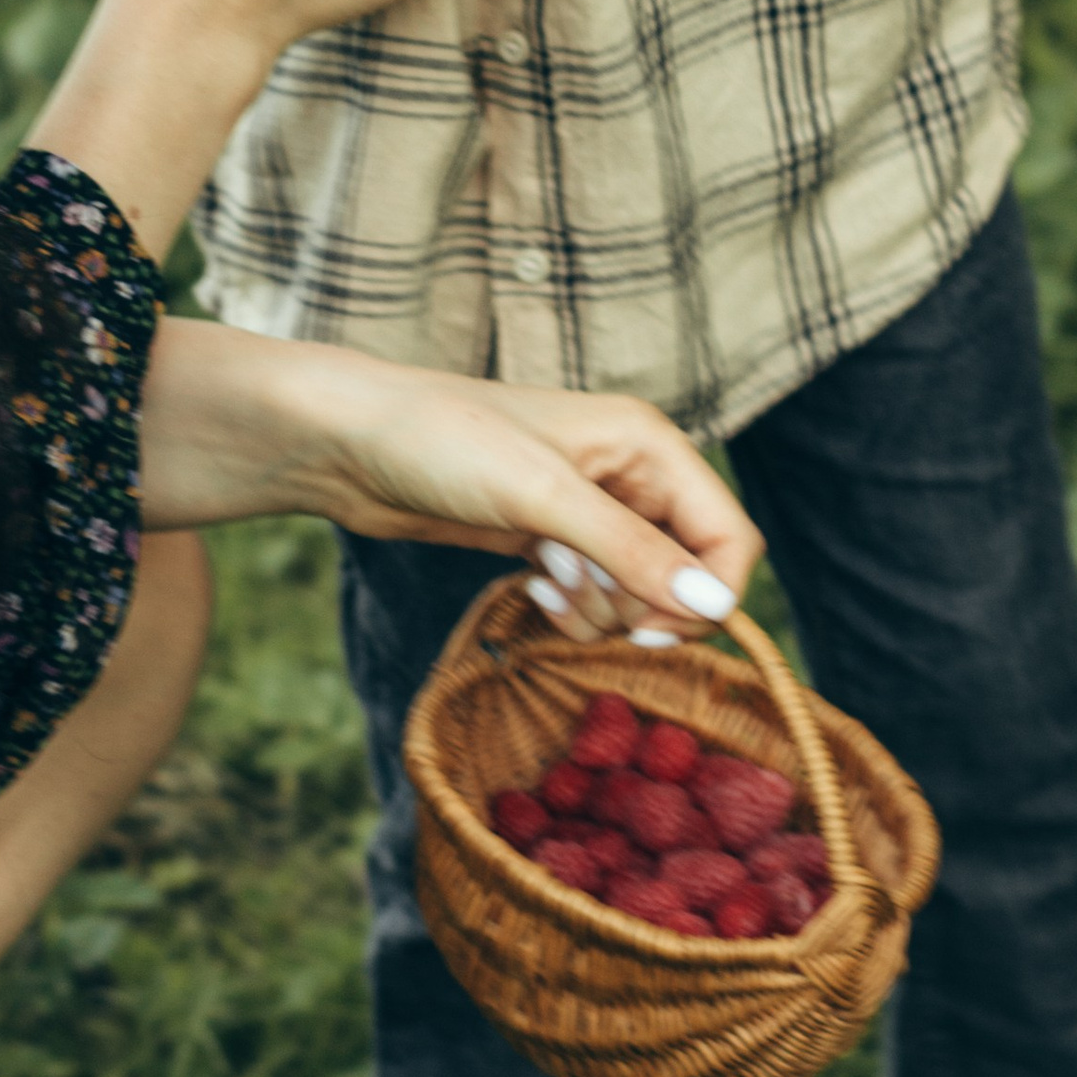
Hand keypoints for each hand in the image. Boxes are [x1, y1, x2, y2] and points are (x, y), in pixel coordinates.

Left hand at [137, 323, 764, 629]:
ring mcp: (590, 510)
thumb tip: (712, 605)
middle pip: (686, 574)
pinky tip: (530, 585)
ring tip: (542, 577)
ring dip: (598, 611)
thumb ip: (632, 551)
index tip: (651, 634)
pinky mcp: (550, 539)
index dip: (707, 596)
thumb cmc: (440, 442)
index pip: (729, 537)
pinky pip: (595, 600)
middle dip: (637, 604)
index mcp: (650, 444)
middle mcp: (631, 474)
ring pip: (640, 596)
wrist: (347, 443)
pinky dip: (571, 610)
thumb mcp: (542, 496)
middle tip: (573, 587)